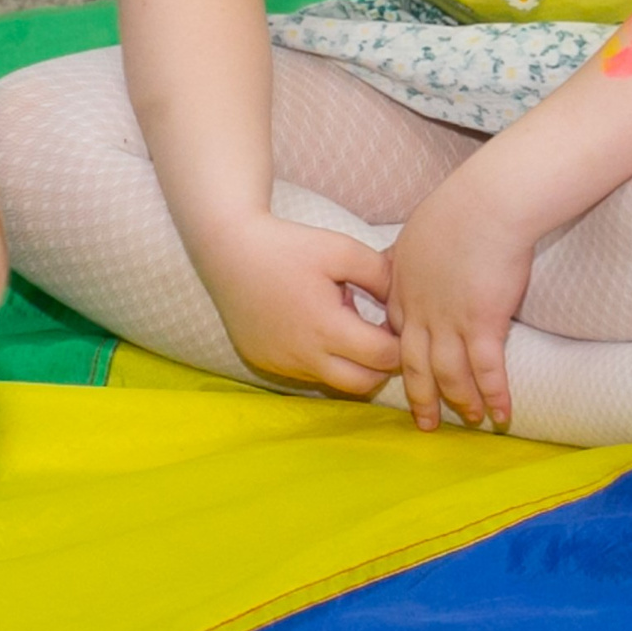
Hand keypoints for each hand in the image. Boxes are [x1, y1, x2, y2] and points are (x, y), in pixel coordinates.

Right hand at [197, 213, 400, 397]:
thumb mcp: (342, 250)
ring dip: (351, 364)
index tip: (397, 322)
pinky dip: (321, 361)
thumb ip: (382, 275)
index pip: (384, 357)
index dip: (401, 343)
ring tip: (347, 328)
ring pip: (334, 382)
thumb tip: (404, 301)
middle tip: (381, 334)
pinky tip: (315, 329)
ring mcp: (282, 363)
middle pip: (364, 384)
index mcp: (327, 328)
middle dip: (382, 365)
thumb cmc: (287, 246)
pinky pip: (305, 373)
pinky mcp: (265, 362)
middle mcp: (304, 356)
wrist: (228, 250)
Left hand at [386, 171, 539, 430]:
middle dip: (421, 397)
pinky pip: (485, 370)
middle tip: (425, 423)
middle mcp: (420, 310)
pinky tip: (501, 415)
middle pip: (413, 364)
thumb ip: (409, 251)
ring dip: (460, 401)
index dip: (402, 358)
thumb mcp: (418, 230)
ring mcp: (448, 320)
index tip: (407, 375)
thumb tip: (410, 253)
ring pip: (448, 374)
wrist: (489, 203)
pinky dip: (493, 395)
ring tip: (472, 422)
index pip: (397, 333)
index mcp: (403, 287)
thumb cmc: (460, 206)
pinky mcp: (482, 323)